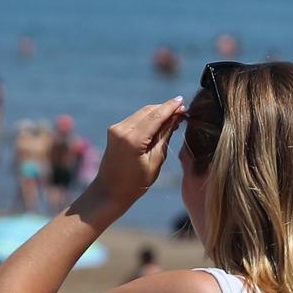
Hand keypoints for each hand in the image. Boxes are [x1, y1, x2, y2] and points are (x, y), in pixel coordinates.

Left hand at [82, 96, 185, 212]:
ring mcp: (115, 129)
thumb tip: (174, 118)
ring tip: (173, 118)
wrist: (109, 191)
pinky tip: (159, 124)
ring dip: (157, 113)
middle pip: (148, 111)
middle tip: (182, 111)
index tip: (182, 101)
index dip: (170, 107)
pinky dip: (148, 119)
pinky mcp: (114, 131)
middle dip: (165, 109)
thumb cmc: (135, 182)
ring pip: (142, 113)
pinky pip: (135, 119)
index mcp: (132, 139)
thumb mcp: (155, 160)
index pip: (156, 116)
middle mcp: (121, 130)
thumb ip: (164, 136)